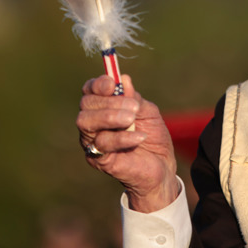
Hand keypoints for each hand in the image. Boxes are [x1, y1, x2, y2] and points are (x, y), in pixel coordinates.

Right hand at [76, 74, 178, 212]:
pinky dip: (122, 138)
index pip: (90, 90)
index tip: (112, 84)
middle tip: (133, 108)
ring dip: (110, 116)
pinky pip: (102, 144)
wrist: (161, 168)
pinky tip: (139, 137)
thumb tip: (123, 79)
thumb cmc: (152, 137)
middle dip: (108, 102)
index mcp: (103, 108)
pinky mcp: (98, 159)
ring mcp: (92, 141)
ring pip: (86, 122)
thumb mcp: (148, 112)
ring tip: (132, 119)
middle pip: (86, 104)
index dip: (98, 84)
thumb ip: (134, 98)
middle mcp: (93, 123)